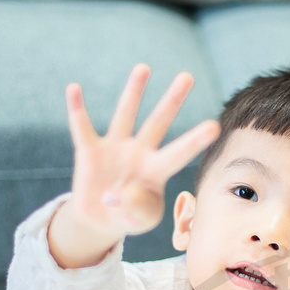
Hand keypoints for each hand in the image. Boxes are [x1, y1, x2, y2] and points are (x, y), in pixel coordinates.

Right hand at [66, 63, 220, 236]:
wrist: (102, 219)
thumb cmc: (130, 217)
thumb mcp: (139, 221)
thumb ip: (135, 210)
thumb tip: (116, 197)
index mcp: (158, 170)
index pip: (180, 153)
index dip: (195, 141)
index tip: (215, 125)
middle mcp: (140, 152)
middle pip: (159, 122)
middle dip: (173, 100)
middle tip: (188, 76)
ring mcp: (115, 149)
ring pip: (126, 115)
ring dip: (134, 92)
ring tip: (144, 68)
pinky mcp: (90, 152)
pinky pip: (82, 128)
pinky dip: (77, 109)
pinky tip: (74, 88)